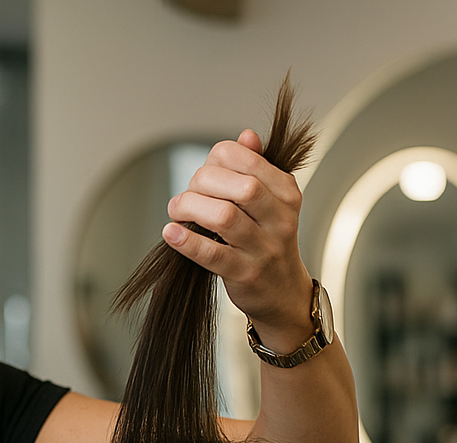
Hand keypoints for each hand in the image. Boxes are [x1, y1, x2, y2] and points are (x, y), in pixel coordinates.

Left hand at [162, 129, 314, 348]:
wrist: (282, 292)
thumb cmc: (267, 241)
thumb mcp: (271, 201)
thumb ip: (256, 167)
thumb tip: (246, 136)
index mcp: (286, 192)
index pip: (245, 158)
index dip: (215, 160)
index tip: (204, 174)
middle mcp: (280, 218)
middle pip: (240, 186)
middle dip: (202, 183)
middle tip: (187, 196)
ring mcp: (264, 248)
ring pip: (224, 217)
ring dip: (190, 208)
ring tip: (177, 212)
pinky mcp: (245, 274)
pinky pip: (213, 254)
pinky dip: (187, 241)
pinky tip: (171, 233)